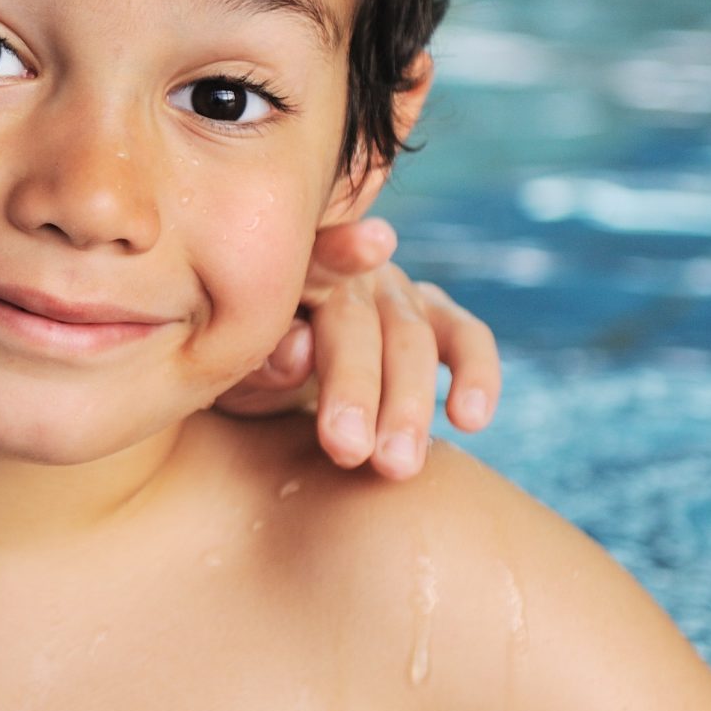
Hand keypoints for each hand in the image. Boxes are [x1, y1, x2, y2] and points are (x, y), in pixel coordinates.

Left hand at [214, 218, 500, 479]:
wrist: (278, 378)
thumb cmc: (246, 368)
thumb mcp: (233, 370)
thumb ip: (259, 361)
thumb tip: (299, 350)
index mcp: (291, 271)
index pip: (315, 255)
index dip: (342, 251)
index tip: (372, 244)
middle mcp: (350, 275)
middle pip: (359, 322)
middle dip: (355, 388)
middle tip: (346, 449)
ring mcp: (398, 294)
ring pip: (412, 340)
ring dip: (407, 405)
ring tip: (396, 465)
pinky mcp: (439, 321)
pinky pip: (467, 339)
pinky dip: (476, 374)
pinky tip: (470, 419)